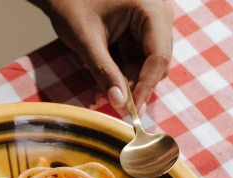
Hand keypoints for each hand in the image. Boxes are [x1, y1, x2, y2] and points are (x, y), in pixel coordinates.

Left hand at [32, 0, 173, 111]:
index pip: (159, 57)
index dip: (146, 87)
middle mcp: (158, 14)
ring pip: (147, 66)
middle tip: (106, 96)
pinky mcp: (140, 32)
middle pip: (156, 64)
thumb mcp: (87, 41)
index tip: (132, 112)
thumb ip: (104, 72)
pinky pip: (137, 61)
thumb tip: (120, 103)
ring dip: (124, 82)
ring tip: (97, 87)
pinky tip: (100, 75)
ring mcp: (151, 23)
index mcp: (150, 9)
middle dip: (132, 85)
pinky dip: (120, 73)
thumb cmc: (72, 6)